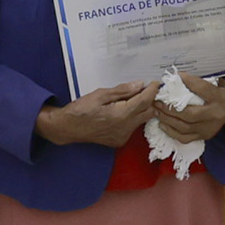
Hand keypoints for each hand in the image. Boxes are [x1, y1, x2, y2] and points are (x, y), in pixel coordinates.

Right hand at [35, 81, 154, 147]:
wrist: (68, 128)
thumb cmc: (81, 110)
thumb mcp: (101, 94)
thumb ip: (122, 90)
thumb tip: (140, 85)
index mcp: (121, 115)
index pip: (145, 101)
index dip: (152, 90)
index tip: (155, 83)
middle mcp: (125, 128)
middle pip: (149, 113)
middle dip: (149, 101)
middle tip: (144, 90)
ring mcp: (123, 136)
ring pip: (141, 120)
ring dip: (140, 109)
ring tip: (129, 99)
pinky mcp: (120, 141)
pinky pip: (133, 127)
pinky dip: (132, 118)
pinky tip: (122, 112)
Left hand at [153, 70, 224, 142]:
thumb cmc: (223, 93)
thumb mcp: (219, 83)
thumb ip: (202, 81)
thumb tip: (179, 77)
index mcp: (222, 98)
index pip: (202, 89)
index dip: (188, 82)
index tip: (176, 76)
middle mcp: (216, 115)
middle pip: (190, 114)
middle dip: (169, 108)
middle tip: (157, 101)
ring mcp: (209, 128)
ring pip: (184, 127)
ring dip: (167, 119)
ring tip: (156, 111)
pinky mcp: (204, 136)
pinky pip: (184, 138)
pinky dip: (171, 132)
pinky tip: (162, 124)